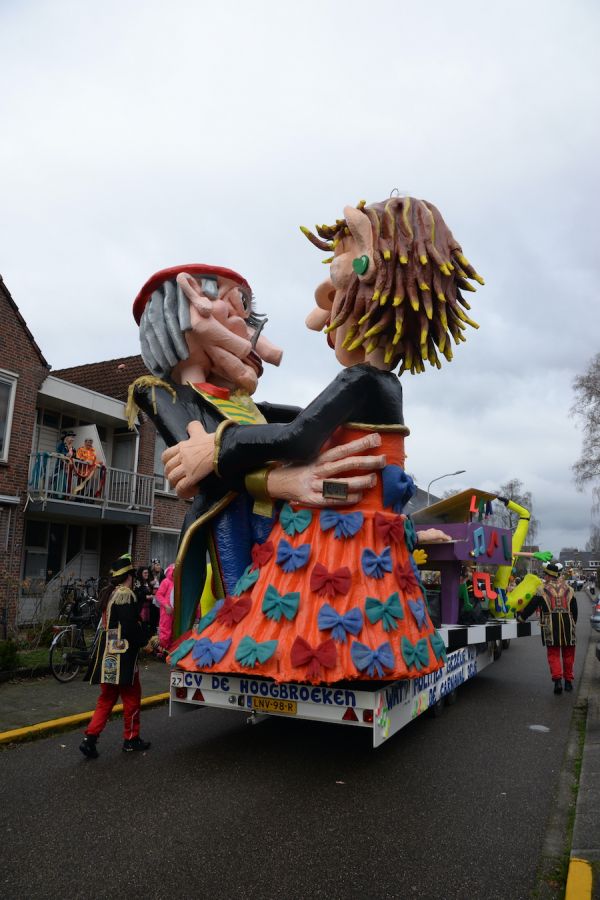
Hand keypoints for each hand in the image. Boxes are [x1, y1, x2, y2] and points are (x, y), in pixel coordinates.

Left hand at [162, 420, 215, 498]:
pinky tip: (191, 492)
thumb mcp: (202, 432)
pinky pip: (181, 487)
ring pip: (172, 478)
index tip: (173, 466)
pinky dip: (184, 492)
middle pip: (168, 468)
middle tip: (179, 479)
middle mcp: (182, 456)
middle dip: (171, 475)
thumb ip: (195, 429)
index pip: (166, 455)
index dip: (167, 463)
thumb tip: (193, 425)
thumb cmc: (216, 441)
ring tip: (185, 486)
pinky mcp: (192, 477)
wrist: (224, 448)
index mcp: (183, 446)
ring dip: (176, 484)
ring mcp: (186, 467)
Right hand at [266, 433, 385, 506]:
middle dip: (366, 462)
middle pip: (345, 464)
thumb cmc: (300, 467)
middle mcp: (319, 470)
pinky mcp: (313, 500)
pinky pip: (333, 500)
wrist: (277, 482)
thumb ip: (328, 447)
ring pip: (341, 484)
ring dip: (360, 482)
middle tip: (382, 460)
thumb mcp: (312, 454)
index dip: (360, 444)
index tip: (376, 439)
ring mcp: (316, 486)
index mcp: (320, 457)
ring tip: (373, 479)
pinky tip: (359, 496)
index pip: (343, 449)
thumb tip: (345, 432)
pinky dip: (347, 498)